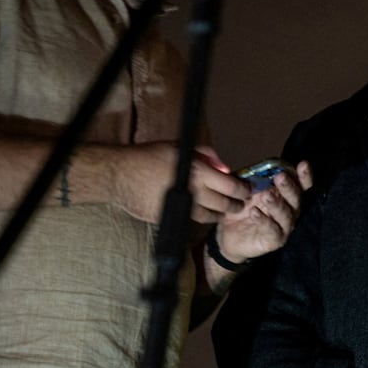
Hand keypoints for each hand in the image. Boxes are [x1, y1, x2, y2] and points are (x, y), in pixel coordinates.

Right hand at [107, 142, 250, 223]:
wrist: (120, 175)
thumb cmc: (148, 157)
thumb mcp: (180, 148)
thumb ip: (205, 156)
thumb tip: (223, 166)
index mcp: (198, 173)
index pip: (232, 185)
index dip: (243, 189)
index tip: (247, 189)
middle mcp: (194, 192)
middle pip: (225, 204)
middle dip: (237, 205)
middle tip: (241, 204)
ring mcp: (183, 207)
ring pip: (211, 217)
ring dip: (221, 215)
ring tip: (225, 212)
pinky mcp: (172, 217)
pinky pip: (193, 220)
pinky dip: (202, 217)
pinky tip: (205, 214)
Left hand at [211, 160, 312, 262]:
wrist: (228, 235)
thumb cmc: (241, 210)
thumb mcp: (244, 191)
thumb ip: (252, 179)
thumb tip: (256, 166)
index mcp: (285, 196)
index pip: (301, 186)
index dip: (304, 176)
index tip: (303, 165)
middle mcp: (289, 211)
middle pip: (296, 199)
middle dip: (289, 187)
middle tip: (280, 177)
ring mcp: (284, 227)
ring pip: (286, 215)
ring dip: (277, 204)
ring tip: (266, 195)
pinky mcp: (275, 240)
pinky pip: (272, 230)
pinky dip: (264, 221)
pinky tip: (254, 212)